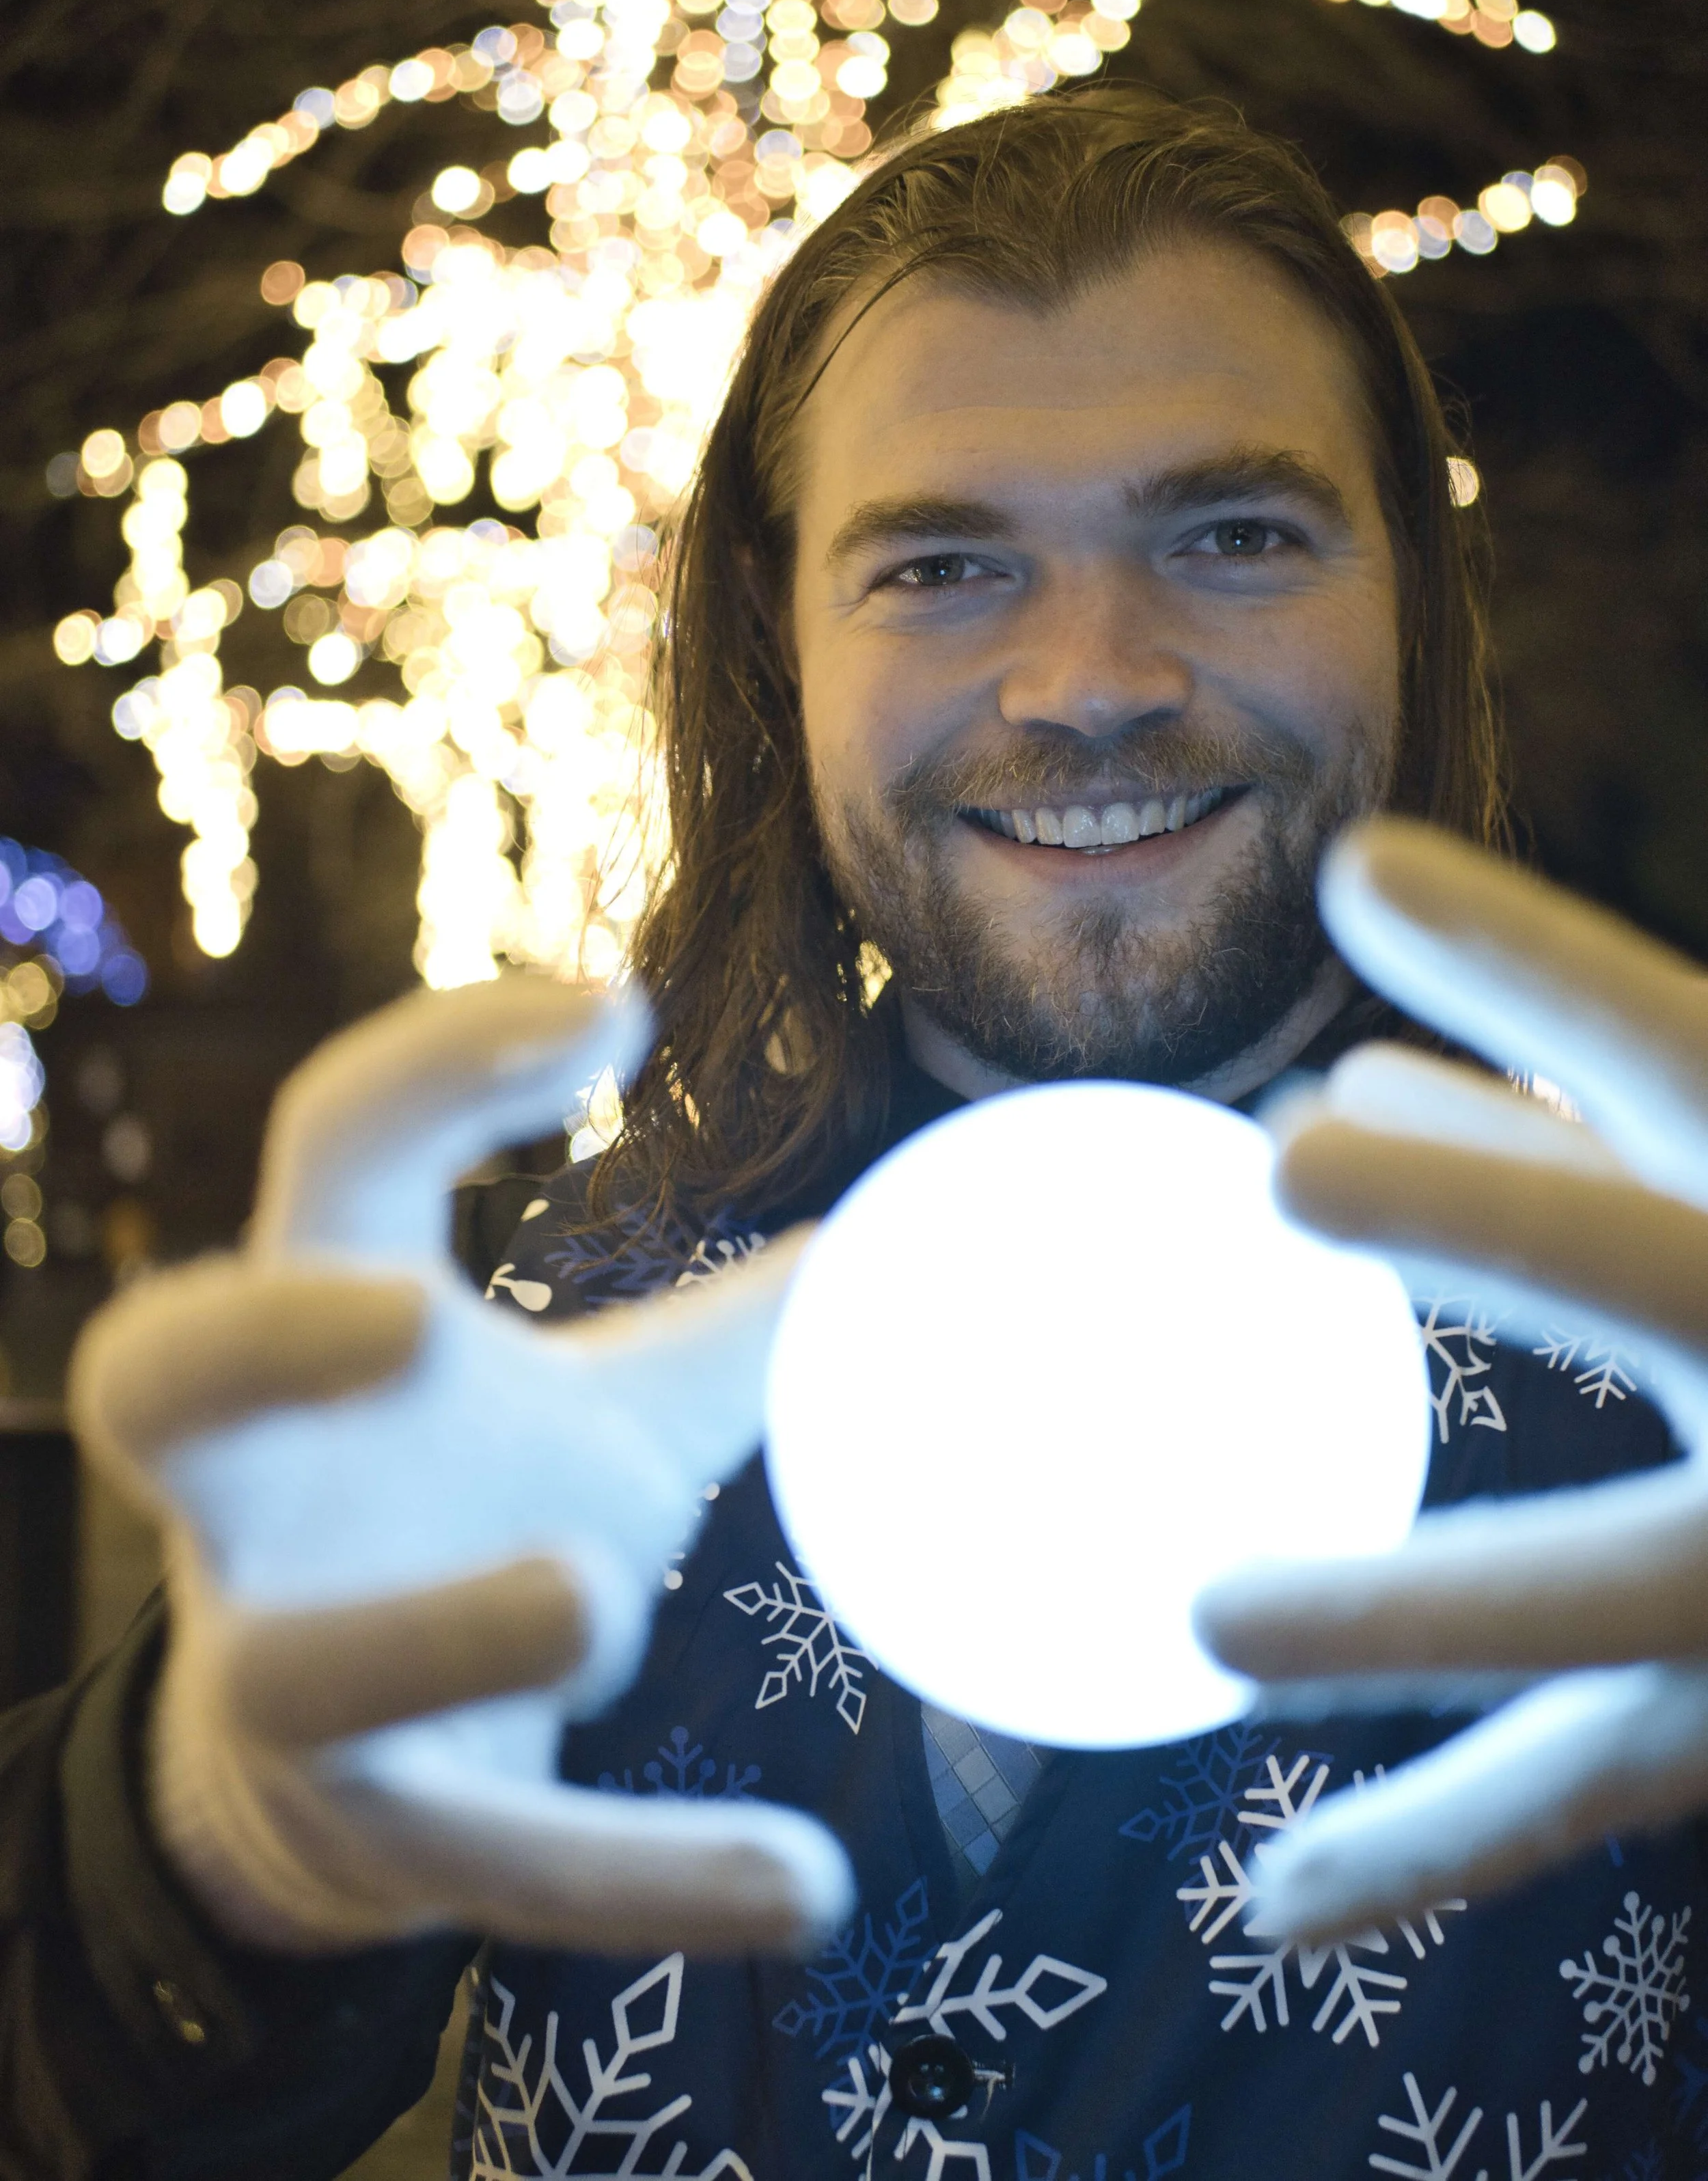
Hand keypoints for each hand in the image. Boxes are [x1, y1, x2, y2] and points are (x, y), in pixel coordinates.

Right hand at [71, 978, 850, 1957]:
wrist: (346, 1776)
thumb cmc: (463, 1519)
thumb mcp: (607, 1407)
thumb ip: (737, 1321)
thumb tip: (915, 1231)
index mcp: (332, 1327)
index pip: (334, 1150)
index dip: (439, 1066)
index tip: (619, 1015)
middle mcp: (268, 1490)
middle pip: (158, 1383)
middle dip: (254, 1344)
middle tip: (409, 1315)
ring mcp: (295, 1669)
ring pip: (303, 1664)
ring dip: (441, 1632)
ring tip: (596, 1596)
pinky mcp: (379, 1829)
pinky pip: (497, 1861)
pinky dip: (647, 1881)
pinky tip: (812, 1892)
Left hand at [1194, 817, 1707, 1942]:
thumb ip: (1544, 1139)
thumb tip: (1327, 1080)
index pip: (1671, 1049)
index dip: (1530, 955)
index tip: (1360, 867)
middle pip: (1667, 1274)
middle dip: (1501, 1211)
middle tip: (1295, 1164)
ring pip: (1619, 1589)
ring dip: (1412, 1608)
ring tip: (1202, 1620)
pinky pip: (1575, 1789)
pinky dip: (1422, 1846)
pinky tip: (1278, 1899)